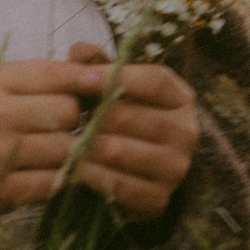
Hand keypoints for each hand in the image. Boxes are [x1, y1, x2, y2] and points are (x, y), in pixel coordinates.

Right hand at [0, 57, 109, 224]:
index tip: (103, 87)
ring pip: (65, 148)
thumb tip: (98, 74)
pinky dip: (58, 179)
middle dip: (74, 120)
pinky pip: (53, 181)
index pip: (57, 74)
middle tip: (63, 128)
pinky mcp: (0, 189)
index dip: (88, 80)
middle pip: (68, 111)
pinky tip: (48, 173)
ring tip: (59, 151)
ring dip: (70, 152)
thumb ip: (40, 79)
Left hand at [59, 41, 198, 221]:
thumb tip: (78, 50)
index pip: (154, 81)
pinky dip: (89, 175)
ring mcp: (176, 168)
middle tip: (63, 117)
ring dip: (84, 146)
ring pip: (117, 150)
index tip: (80, 78)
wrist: (131, 174)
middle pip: (129, 116)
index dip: (114, 77)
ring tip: (63, 141)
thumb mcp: (113, 89)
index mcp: (181, 98)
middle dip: (91, 116)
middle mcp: (186, 132)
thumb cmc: (120, 121)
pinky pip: (115, 184)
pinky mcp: (160, 199)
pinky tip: (73, 167)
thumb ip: (96, 65)